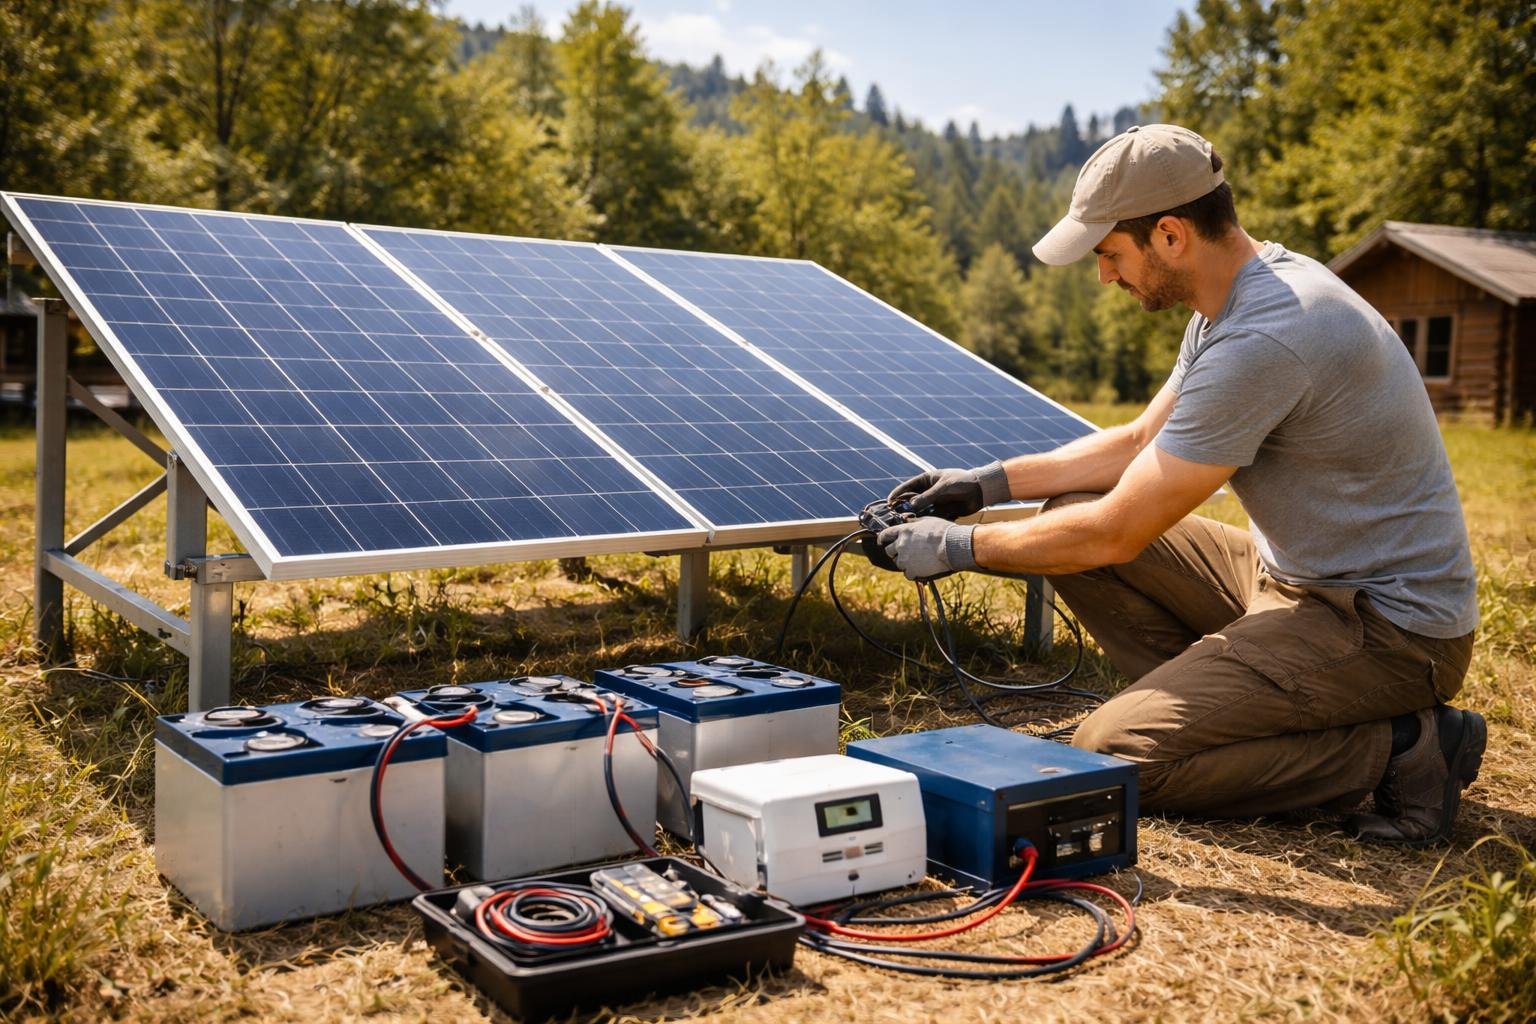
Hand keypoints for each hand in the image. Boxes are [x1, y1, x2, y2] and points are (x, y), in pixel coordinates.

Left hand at [877, 519, 977, 580]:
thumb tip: (908, 521)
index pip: (885, 534)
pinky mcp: (912, 570)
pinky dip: (913, 573)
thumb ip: (914, 523)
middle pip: (889, 551)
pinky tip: (921, 569)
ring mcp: (905, 559)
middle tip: (905, 552)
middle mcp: (901, 545)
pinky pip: (908, 574)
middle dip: (895, 552)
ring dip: (905, 562)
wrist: (953, 546)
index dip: (883, 538)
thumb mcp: (927, 521)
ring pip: (898, 563)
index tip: (882, 541)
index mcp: (903, 531)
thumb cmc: (943, 531)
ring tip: (917, 561)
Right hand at [887, 461, 1010, 519]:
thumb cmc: (962, 482)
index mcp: (927, 480)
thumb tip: (911, 506)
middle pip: (911, 501)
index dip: (897, 494)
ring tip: (905, 524)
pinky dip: (925, 522)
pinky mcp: (942, 512)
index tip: (888, 502)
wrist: (981, 491)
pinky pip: (931, 518)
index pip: (907, 487)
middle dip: (903, 508)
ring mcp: (935, 502)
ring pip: (920, 511)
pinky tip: (920, 528)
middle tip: (894, 516)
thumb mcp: (943, 488)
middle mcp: (929, 492)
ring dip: (914, 517)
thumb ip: (928, 497)